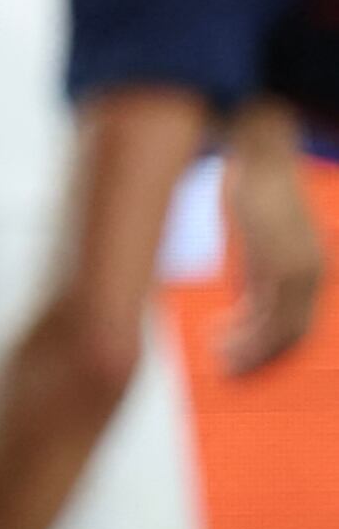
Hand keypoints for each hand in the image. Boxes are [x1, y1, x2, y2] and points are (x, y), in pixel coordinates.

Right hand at [218, 104, 321, 377]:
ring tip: (216, 359)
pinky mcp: (281, 266)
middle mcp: (312, 275)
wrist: (260, 158)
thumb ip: (253, 272)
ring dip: (246, 352)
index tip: (239, 359)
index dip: (269, 349)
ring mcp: (300, 273)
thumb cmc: (253, 192)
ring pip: (279, 332)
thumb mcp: (255, 240)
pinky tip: (215, 337)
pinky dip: (242, 335)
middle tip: (226, 370)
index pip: (297, 326)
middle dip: (258, 360)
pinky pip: (266, 316)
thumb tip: (237, 300)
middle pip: (292, 337)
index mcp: (310, 269)